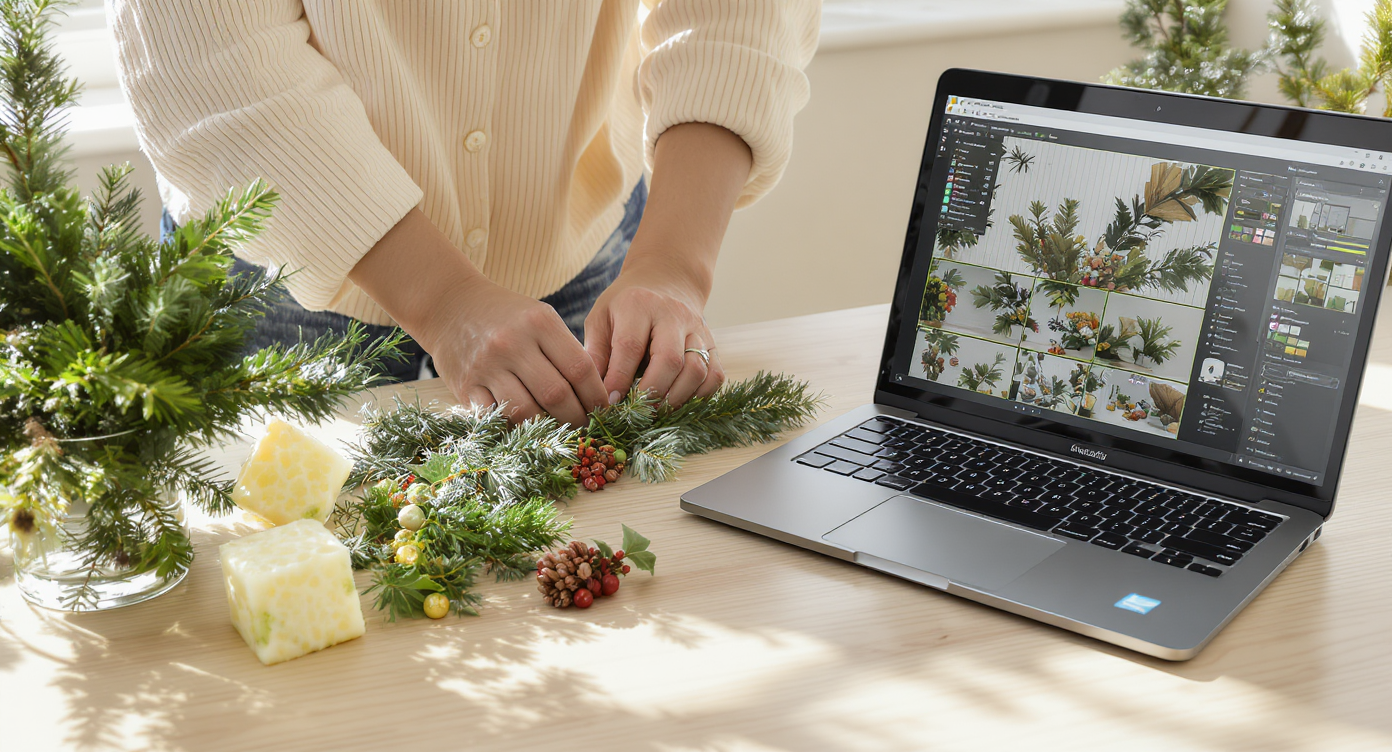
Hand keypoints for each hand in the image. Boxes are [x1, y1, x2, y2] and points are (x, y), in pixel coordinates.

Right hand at [423, 276, 608, 426]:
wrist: (451, 304)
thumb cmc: (506, 315)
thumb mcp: (540, 317)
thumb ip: (566, 350)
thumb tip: (595, 394)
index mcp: (539, 323)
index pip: (580, 368)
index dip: (596, 395)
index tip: (603, 409)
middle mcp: (513, 343)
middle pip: (556, 394)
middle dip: (577, 417)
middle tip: (584, 426)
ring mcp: (487, 366)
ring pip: (526, 411)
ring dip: (548, 428)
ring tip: (559, 430)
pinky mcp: (465, 385)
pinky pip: (495, 417)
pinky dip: (514, 427)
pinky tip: (526, 428)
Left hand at [584, 258, 724, 405]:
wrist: (667, 281)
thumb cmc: (626, 305)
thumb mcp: (602, 318)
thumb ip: (595, 352)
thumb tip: (592, 391)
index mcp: (639, 305)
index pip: (631, 347)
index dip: (620, 378)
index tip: (610, 402)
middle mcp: (674, 314)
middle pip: (670, 360)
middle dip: (652, 393)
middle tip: (637, 412)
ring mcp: (698, 329)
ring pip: (697, 370)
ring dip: (677, 398)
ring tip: (657, 411)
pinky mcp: (713, 344)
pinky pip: (715, 376)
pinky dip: (700, 396)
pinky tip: (679, 401)